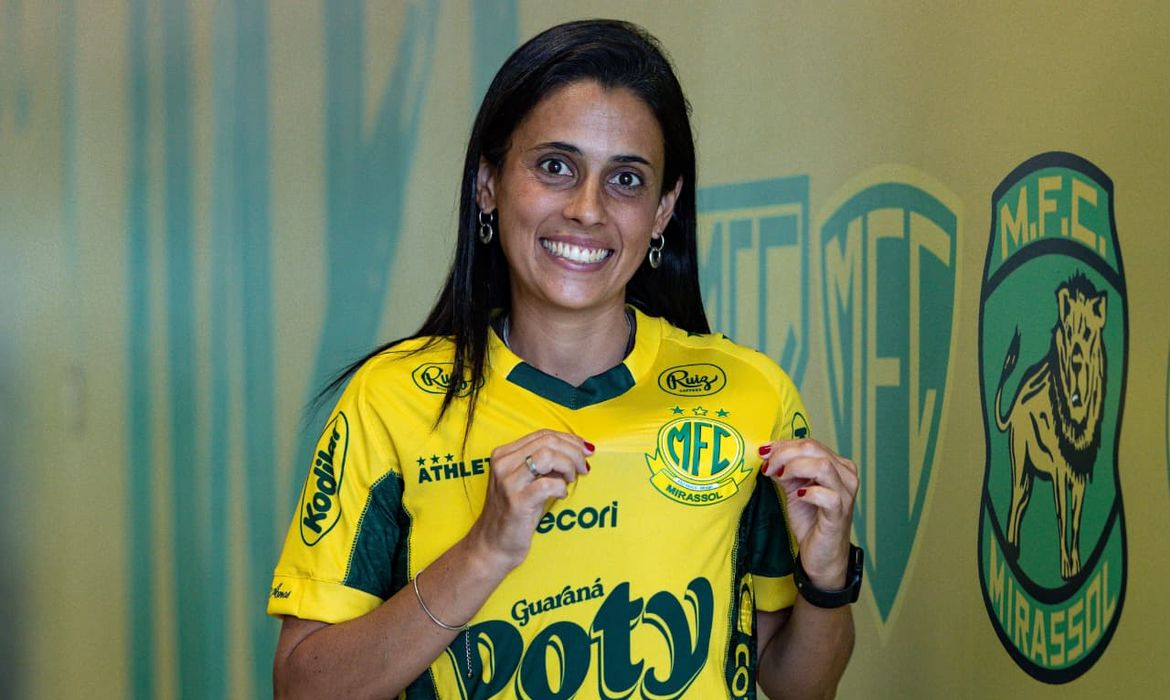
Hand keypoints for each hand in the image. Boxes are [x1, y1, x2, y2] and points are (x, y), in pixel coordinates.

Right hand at [466, 429, 593, 571]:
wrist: (492, 545)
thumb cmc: (514, 513)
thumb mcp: (526, 481)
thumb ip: (544, 464)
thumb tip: (577, 450)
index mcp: (503, 454)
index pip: (543, 434)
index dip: (568, 439)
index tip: (584, 449)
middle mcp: (503, 463)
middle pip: (548, 442)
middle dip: (573, 451)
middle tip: (583, 467)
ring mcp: (508, 482)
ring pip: (548, 456)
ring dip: (568, 465)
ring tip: (571, 479)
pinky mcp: (516, 502)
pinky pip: (548, 484)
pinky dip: (560, 487)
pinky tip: (560, 494)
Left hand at [759, 439, 857, 588]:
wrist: (820, 555)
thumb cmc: (810, 520)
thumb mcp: (794, 488)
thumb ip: (785, 470)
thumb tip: (768, 454)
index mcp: (838, 465)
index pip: (810, 443)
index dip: (783, 445)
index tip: (763, 452)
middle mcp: (846, 476)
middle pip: (814, 449)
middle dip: (784, 454)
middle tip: (768, 466)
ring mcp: (845, 494)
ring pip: (822, 466)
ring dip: (794, 468)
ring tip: (779, 477)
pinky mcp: (839, 513)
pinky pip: (827, 496)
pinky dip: (809, 492)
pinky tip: (799, 495)